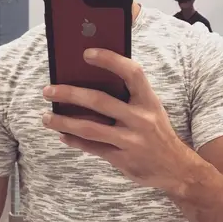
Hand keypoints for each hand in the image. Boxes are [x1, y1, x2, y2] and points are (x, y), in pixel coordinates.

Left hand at [42, 48, 191, 191]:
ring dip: (64, 122)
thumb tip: (90, 81)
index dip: (110, 60)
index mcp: (149, 101)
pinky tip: (62, 135)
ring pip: (90, 129)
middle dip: (70, 94)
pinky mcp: (123, 160)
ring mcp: (131, 141)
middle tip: (48, 91)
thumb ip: (128, 97)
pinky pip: (93, 148)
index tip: (86, 53)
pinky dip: (75, 141)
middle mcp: (141, 119)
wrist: (176, 168)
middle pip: (100, 102)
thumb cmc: (157, 132)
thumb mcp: (151, 110)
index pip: (131, 73)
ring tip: (46, 118)